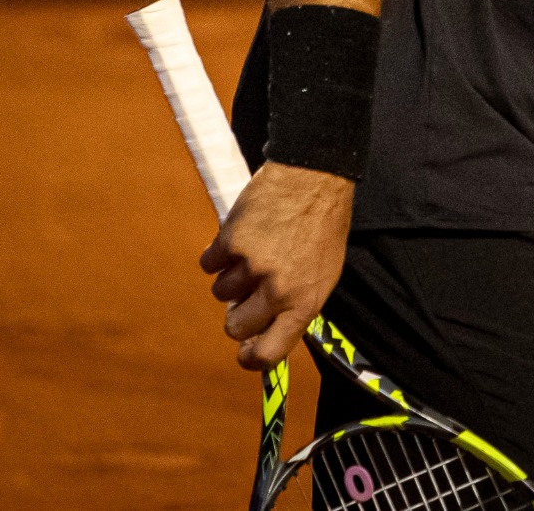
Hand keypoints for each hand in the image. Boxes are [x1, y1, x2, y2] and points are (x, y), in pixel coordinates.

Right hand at [200, 162, 354, 371]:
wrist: (315, 176)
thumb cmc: (323, 225)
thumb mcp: (324, 273)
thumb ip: (295, 305)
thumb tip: (263, 336)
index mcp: (305, 302)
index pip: (269, 353)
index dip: (251, 358)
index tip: (244, 351)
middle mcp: (278, 290)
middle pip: (235, 326)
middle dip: (237, 312)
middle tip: (248, 289)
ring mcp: (252, 266)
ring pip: (220, 293)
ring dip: (231, 275)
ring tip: (256, 249)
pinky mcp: (231, 242)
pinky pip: (208, 263)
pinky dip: (218, 253)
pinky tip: (241, 235)